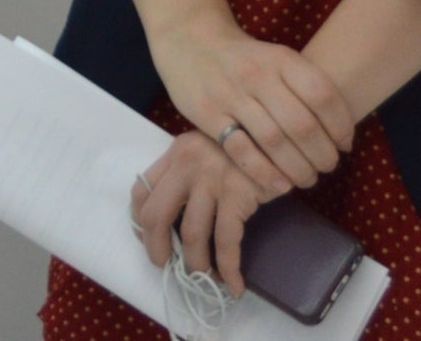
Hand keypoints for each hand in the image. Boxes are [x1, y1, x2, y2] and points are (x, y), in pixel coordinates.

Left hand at [130, 131, 266, 298]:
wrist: (281, 135)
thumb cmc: (246, 146)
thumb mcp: (208, 148)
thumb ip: (188, 171)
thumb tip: (173, 215)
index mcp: (176, 152)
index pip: (141, 190)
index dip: (139, 222)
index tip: (148, 240)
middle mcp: (187, 164)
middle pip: (156, 215)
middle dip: (157, 249)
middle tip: (167, 267)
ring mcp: (211, 179)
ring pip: (191, 234)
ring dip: (196, 265)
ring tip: (204, 280)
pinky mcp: (237, 195)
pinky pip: (226, 242)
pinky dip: (228, 269)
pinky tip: (234, 285)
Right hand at [149, 8, 357, 195]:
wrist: (190, 40)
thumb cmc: (245, 58)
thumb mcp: (277, 58)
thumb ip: (305, 87)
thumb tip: (342, 134)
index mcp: (281, 58)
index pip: (323, 95)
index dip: (341, 126)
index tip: (345, 145)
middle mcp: (257, 75)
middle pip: (301, 124)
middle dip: (323, 155)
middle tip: (328, 167)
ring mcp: (230, 94)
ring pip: (274, 141)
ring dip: (298, 168)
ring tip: (308, 179)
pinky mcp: (207, 114)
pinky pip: (241, 150)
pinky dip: (265, 173)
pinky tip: (280, 184)